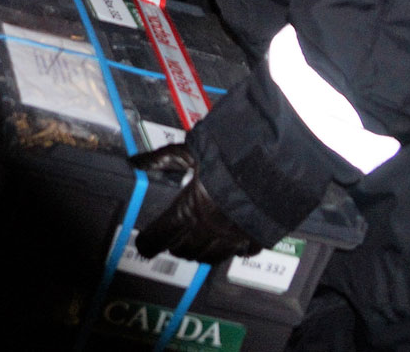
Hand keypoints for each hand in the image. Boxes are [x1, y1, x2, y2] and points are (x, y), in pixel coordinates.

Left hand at [129, 143, 266, 261]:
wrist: (274, 163)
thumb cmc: (230, 155)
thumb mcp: (190, 151)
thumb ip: (161, 159)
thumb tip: (135, 160)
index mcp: (189, 211)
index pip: (160, 236)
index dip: (148, 243)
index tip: (143, 244)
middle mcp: (209, 230)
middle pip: (184, 250)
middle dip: (174, 244)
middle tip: (170, 238)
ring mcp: (232, 238)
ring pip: (209, 257)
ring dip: (198, 252)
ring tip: (194, 243)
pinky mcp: (255, 239)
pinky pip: (239, 253)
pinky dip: (231, 250)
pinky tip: (230, 242)